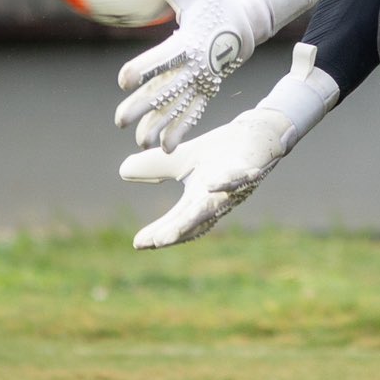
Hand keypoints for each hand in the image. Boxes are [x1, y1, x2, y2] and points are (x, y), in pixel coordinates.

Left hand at [116, 0, 321, 150]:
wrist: (247, 18)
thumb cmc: (215, 0)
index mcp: (191, 41)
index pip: (164, 58)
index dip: (144, 69)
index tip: (125, 80)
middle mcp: (197, 65)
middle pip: (167, 89)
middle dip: (144, 106)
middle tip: (120, 121)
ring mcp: (203, 79)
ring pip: (178, 106)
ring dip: (159, 125)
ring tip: (139, 142)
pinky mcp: (207, 87)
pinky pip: (192, 112)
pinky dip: (180, 130)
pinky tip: (164, 148)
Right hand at [118, 43, 337, 248]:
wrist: (255, 135)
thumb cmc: (219, 153)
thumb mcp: (179, 159)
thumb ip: (154, 167)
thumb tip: (123, 171)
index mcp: (198, 200)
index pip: (177, 221)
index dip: (160, 233)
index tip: (138, 244)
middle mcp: (217, 199)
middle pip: (195, 220)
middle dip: (176, 232)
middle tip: (156, 243)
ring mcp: (235, 187)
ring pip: (215, 204)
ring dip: (198, 216)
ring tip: (178, 229)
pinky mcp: (251, 169)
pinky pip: (241, 177)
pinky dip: (229, 182)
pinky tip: (213, 184)